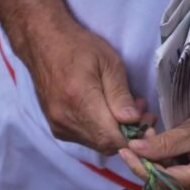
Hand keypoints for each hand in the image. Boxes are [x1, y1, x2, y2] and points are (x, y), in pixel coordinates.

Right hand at [14, 17, 154, 154]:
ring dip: (114, 132)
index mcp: (79, 100)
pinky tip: (105, 112)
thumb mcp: (109, 62)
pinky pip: (84, 138)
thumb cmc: (78, 46)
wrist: (43, 43)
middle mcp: (66, 119)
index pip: (112, 138)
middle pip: (105, 145)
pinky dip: (99, 130)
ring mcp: (58, 126)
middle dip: (128, 134)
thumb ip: (120, 94)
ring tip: (123, 108)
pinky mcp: (56, 128)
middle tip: (140, 111)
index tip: (147, 120)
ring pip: (96, 144)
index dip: (134, 136)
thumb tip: (133, 120)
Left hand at [118, 100, 189, 189]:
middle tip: (137, 139)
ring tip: (149, 138)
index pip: (163, 181)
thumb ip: (165, 143)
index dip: (140, 167)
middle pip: (162, 187)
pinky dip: (164, 166)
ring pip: (166, 185)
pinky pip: (176, 182)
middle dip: (144, 164)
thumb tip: (135, 149)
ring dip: (153, 164)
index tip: (124, 149)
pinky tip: (161, 148)